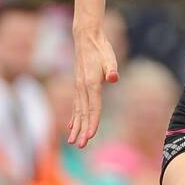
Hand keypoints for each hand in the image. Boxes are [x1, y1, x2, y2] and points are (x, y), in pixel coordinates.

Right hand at [69, 30, 118, 147]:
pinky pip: (76, 105)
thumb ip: (112, 69)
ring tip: (72, 142)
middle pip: (84, 113)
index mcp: (91, 84)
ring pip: (77, 112)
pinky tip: (71, 126)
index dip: (93, 122)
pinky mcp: (78, 86)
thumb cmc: (101, 48)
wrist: (86, 38)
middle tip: (80, 146)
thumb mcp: (110, 57)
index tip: (91, 136)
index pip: (93, 108)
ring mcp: (78, 87)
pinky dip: (74, 117)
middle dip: (82, 130)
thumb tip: (114, 77)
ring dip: (76, 127)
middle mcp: (82, 88)